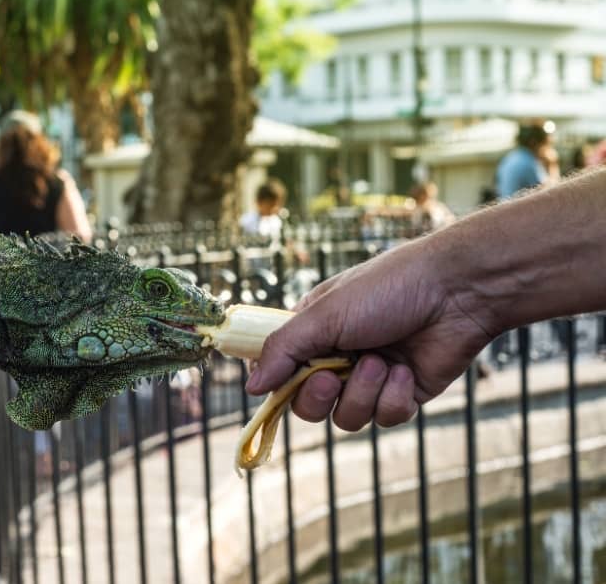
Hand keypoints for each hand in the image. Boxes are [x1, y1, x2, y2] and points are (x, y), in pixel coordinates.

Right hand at [246, 238, 493, 429]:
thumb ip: (283, 351)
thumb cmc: (387, 289)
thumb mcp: (324, 314)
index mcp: (313, 332)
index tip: (278, 385)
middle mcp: (338, 357)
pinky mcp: (403, 394)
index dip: (278, 384)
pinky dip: (393, 398)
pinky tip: (406, 371)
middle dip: (320, 396)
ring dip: (363, 393)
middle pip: (308, 405)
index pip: (279, 371)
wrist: (457, 292)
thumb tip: (251, 388)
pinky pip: (384, 418)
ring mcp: (370, 378)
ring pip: (346, 418)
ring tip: (383, 364)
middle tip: (334, 376)